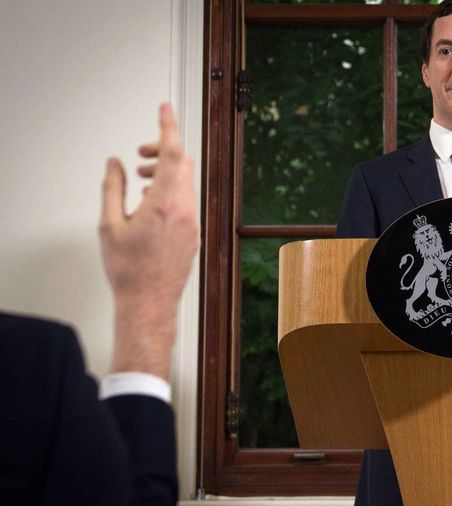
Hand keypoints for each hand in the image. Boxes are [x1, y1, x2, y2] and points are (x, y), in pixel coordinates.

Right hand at [99, 103, 199, 377]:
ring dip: (165, 171)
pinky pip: (186, 200)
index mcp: (165, 204)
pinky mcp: (194, 233)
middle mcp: (185, 210)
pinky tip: (150, 202)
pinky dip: (171, 190)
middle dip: (162, 149)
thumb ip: (113, 187)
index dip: (167, 127)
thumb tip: (116, 163)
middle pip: (183, 164)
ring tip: (140, 179)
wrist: (149, 303)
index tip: (164, 108)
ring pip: (186, 182)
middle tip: (141, 150)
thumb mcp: (109, 225)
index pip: (171, 153)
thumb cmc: (129, 271)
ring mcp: (193, 222)